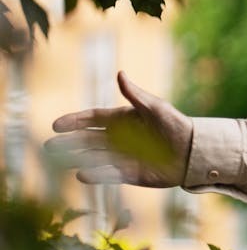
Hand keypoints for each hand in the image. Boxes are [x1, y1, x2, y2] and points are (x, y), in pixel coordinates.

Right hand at [45, 71, 193, 187]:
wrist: (193, 151)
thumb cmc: (176, 125)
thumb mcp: (156, 108)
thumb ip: (136, 95)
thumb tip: (120, 74)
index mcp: (122, 119)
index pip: (92, 119)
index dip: (74, 121)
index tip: (56, 125)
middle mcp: (118, 138)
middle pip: (87, 140)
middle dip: (68, 143)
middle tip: (49, 147)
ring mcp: (122, 156)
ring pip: (94, 157)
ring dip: (78, 159)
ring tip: (61, 161)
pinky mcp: (130, 173)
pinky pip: (109, 174)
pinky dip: (96, 174)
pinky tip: (82, 175)